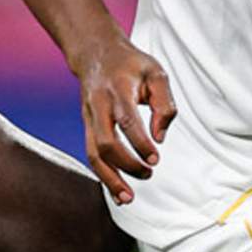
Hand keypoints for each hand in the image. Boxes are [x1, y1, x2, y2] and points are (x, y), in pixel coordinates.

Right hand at [68, 32, 176, 204]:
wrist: (96, 53)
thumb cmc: (131, 64)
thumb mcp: (156, 72)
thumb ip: (164, 103)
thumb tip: (160, 137)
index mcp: (117, 89)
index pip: (127, 121)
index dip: (140, 144)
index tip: (155, 159)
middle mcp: (99, 104)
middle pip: (105, 142)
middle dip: (125, 165)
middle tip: (148, 174)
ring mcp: (89, 116)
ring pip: (93, 153)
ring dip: (109, 179)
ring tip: (127, 198)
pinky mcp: (87, 126)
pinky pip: (91, 154)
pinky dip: (103, 176)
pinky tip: (117, 191)